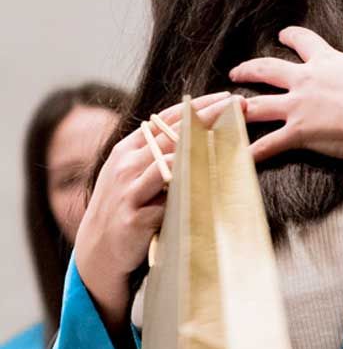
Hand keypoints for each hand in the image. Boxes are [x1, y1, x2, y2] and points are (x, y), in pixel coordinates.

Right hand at [74, 91, 241, 327]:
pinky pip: (168, 197)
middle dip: (210, 115)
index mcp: (128, 148)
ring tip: (234, 135)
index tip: (227, 96)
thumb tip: (202, 133)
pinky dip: (189, 187)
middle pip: (173, 132)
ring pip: (170, 160)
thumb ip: (160, 153)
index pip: (167, 117)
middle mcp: (127, 164)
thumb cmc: (125, 208)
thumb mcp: (135, 174)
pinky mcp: (135, 216)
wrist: (97, 251)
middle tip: (240, 104)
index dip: (199, 105)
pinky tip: (213, 178)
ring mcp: (129, 189)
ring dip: (204, 147)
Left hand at [230, 15, 342, 164]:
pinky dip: (251, 151)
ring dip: (238, 107)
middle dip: (249, 69)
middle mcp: (305, 81)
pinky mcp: (298, 133)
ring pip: (258, 104)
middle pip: (267, 69)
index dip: (292, 35)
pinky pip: (268, 144)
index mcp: (326, 62)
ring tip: (223, 109)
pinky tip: (237, 155)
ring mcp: (298, 107)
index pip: (303, 41)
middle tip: (237, 71)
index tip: (284, 34)